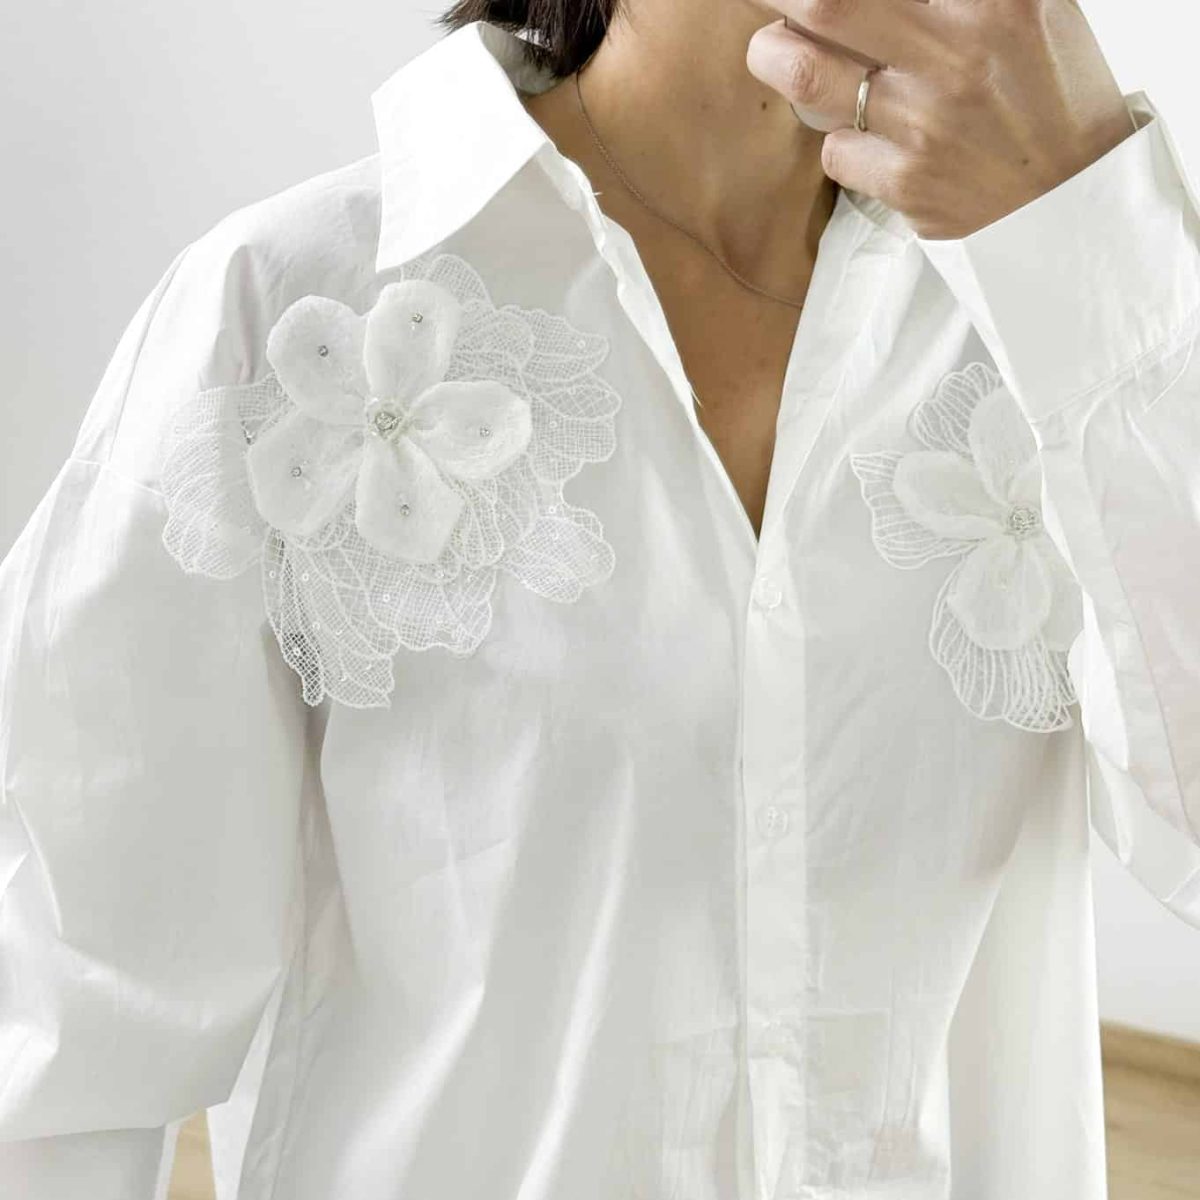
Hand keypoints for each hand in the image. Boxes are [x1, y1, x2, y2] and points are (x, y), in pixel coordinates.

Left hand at [746, 0, 1135, 238]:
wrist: (1074, 204)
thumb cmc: (1050, 97)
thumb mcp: (1028, 11)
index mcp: (993, 0)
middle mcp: (956, 55)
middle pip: (827, 4)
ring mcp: (925, 122)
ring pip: (807, 76)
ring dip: (773, 56)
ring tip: (771, 50)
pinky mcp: (906, 182)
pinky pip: (834, 149)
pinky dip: (833, 135)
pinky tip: (853, 130)